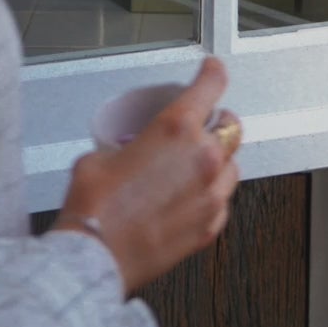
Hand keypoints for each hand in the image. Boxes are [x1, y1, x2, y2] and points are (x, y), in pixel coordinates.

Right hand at [52, 58, 241, 296]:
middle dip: (219, 121)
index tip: (214, 70)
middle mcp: (202, 158)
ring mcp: (210, 195)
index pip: (211, 86)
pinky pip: (222, 202)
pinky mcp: (209, 227)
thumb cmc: (95, 207)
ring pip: (232, 166)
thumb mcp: (101, 156)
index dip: (214, 73)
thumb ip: (127, 147)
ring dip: (219, 160)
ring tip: (196, 166)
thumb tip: (126, 155)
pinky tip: (192, 199)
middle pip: (231, 127)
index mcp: (176, 129)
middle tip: (204, 124)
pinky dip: (213, 196)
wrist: (94, 256)